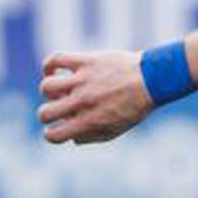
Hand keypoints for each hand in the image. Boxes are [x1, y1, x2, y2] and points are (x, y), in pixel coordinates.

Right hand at [36, 50, 154, 144]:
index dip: (51, 135)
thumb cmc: (135, 106)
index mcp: (90, 122)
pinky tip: (53, 71)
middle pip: (45, 113)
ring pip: (46, 87)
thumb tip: (73, 138)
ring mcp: (83, 81)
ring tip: (60, 89)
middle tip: (58, 109)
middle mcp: (83, 102)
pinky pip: (55, 60)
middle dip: (47, 114)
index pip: (54, 136)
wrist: (152, 79)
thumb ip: (93, 136)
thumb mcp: (117, 128)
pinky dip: (48, 66)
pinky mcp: (85, 61)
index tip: (56, 129)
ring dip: (49, 91)